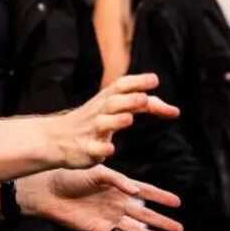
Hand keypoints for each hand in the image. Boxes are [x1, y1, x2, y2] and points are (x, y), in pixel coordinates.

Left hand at [18, 165, 182, 230]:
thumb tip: (136, 192)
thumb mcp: (97, 172)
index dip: (161, 197)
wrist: (49, 190)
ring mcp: (108, 218)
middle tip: (180, 229)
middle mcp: (116, 203)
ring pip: (135, 230)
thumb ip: (118, 180)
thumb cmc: (71, 175)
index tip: (177, 202)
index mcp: (118, 186)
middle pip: (145, 214)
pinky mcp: (97, 230)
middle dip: (162, 221)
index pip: (145, 192)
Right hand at [53, 73, 178, 167]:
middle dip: (128, 100)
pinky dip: (101, 149)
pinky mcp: (85, 150)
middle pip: (113, 102)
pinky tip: (111, 150)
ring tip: (129, 119)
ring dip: (116, 120)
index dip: (137, 82)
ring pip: (103, 123)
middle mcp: (98, 112)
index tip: (154, 80)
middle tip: (144, 98)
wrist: (55, 139)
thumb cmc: (92, 121)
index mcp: (106, 100)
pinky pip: (93, 149)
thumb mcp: (114, 108)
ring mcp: (90, 131)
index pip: (121, 86)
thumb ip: (144, 106)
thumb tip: (174, 110)